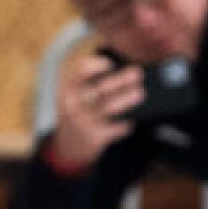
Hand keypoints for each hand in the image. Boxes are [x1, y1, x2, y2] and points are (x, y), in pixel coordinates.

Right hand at [50, 53, 142, 169]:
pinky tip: (130, 123)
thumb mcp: (75, 96)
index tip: (110, 64)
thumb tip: (121, 71)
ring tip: (139, 93)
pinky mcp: (94, 137)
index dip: (95, 66)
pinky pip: (113, 129)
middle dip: (120, 80)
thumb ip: (90, 83)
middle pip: (99, 89)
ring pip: (108, 107)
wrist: (68, 144)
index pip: (79, 73)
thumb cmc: (78, 112)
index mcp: (68, 90)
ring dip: (125, 99)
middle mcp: (73, 105)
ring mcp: (83, 121)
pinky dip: (123, 126)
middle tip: (137, 73)